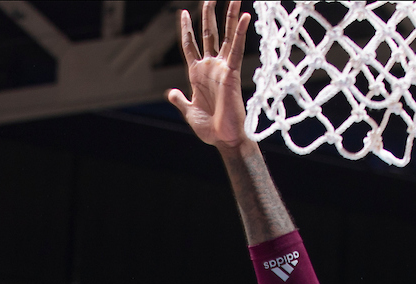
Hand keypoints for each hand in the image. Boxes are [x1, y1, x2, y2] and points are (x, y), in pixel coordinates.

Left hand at [167, 1, 250, 151]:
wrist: (224, 139)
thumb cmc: (210, 130)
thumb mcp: (189, 112)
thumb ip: (180, 100)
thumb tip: (171, 93)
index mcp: (197, 74)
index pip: (190, 45)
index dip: (187, 29)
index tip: (184, 12)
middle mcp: (210, 67)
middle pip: (209, 33)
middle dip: (209, 14)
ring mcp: (222, 68)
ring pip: (226, 36)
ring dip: (229, 16)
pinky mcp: (232, 73)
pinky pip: (236, 49)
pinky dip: (240, 33)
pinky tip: (245, 17)